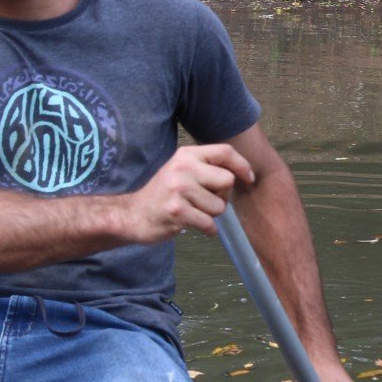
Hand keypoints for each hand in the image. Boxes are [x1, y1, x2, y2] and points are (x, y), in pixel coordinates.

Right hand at [120, 143, 254, 242]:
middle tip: (206, 202)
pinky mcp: (176, 211)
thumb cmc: (164, 195)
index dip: (242, 165)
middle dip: (223, 196)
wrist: (132, 215)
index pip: (225, 152)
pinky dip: (207, 229)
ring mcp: (178, 189)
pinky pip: (209, 223)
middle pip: (227, 181)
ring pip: (219, 206)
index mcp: (186, 155)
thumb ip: (207, 167)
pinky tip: (192, 225)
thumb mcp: (182, 170)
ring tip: (193, 212)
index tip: (248, 179)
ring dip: (211, 215)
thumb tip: (243, 173)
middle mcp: (183, 168)